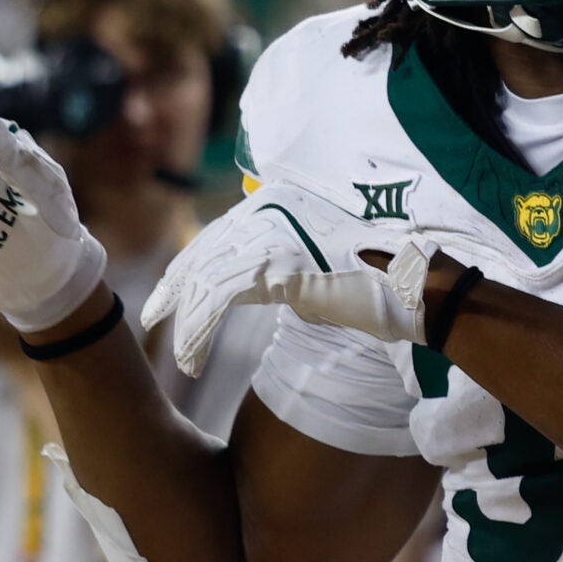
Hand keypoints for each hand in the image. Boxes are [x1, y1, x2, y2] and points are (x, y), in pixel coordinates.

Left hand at [143, 177, 433, 373]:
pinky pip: (219, 301)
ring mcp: (271, 238)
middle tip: (153, 317)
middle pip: (204, 253)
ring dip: (188, 324)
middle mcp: (267, 212)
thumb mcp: (323, 264)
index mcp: (277, 205)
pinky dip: (199, 331)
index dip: (190, 265)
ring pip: (206, 281)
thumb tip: (266, 286)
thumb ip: (290, 266)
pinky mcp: (274, 268)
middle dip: (176, 290)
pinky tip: (190, 355)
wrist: (409, 283)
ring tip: (180, 355)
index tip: (170, 292)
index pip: (218, 235)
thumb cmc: (378, 278)